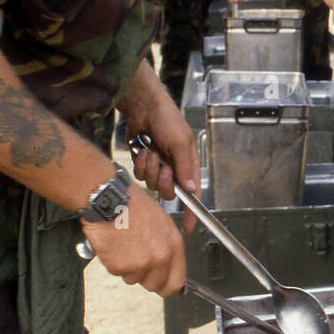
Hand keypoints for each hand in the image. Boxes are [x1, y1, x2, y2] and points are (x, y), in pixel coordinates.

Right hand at [80, 184, 186, 295]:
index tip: (162, 285)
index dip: (168, 286)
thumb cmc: (134, 205)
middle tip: (137, 259)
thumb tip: (168, 263)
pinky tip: (116, 245)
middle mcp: (159, 257)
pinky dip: (114, 263)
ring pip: (134, 279)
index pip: (177, 282)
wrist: (110, 200)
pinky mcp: (120, 266)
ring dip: (128, 268)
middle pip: (154, 285)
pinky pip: (117, 273)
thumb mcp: (162, 222)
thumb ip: (167, 245)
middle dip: (145, 276)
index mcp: (173, 245)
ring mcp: (140, 264)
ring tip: (125, 246)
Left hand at [117, 78, 200, 233]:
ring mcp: (158, 166)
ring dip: (149, 168)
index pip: (193, 193)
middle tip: (162, 166)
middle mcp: (174, 167)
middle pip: (168, 192)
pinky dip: (140, 163)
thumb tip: (191, 188)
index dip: (192, 211)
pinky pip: (139, 175)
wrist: (143, 107)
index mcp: (188, 164)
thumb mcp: (180, 142)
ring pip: (151, 184)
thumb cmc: (167, 119)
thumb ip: (185, 167)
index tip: (189, 226)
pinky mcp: (144, 162)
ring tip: (150, 151)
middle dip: (162, 180)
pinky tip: (142, 149)